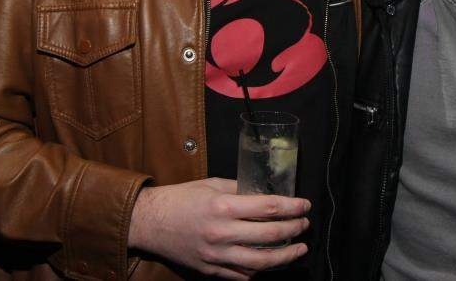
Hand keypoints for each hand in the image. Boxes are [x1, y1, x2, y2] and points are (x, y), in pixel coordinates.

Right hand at [128, 178, 309, 279]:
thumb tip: (264, 192)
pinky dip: (260, 270)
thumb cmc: (181, 199)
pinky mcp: (211, 269)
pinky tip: (271, 262)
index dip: (292, 207)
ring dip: (285, 256)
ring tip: (299, 249)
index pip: (268, 208)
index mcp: (223, 207)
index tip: (305, 205)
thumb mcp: (212, 184)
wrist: (150, 222)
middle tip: (305, 224)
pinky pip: (242, 275)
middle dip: (293, 230)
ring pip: (261, 262)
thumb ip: (239, 189)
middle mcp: (222, 234)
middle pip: (270, 236)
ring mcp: (217, 256)